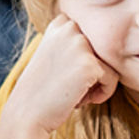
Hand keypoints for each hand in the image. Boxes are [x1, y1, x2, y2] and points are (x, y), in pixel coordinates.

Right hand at [0, 14, 118, 138]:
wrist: (26, 115)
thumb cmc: (42, 88)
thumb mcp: (54, 53)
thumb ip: (74, 41)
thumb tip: (112, 39)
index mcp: (61, 22)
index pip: (93, 38)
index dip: (85, 59)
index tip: (68, 73)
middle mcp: (71, 27)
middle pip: (103, 49)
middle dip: (93, 69)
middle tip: (72, 86)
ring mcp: (81, 44)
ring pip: (110, 63)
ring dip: (97, 82)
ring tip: (77, 93)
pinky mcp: (90, 65)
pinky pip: (112, 79)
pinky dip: (103, 93)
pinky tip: (82, 101)